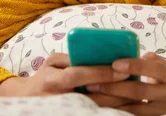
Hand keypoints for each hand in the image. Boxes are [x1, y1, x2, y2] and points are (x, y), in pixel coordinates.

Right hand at [0, 53, 137, 107]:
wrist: (28, 100)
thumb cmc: (44, 76)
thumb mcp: (52, 62)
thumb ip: (72, 57)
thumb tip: (99, 54)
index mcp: (53, 80)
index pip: (80, 75)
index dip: (102, 73)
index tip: (123, 71)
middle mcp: (59, 98)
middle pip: (93, 96)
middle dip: (116, 91)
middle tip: (137, 85)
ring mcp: (67, 111)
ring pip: (97, 109)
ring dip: (118, 104)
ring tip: (136, 96)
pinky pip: (94, 114)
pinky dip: (111, 111)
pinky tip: (125, 106)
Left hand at [86, 52, 165, 114]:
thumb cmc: (163, 80)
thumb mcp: (161, 66)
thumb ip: (147, 60)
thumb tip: (126, 53)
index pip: (155, 69)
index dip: (136, 66)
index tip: (115, 64)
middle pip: (141, 91)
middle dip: (116, 87)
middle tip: (93, 83)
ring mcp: (162, 110)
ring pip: (134, 109)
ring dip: (112, 103)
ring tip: (93, 98)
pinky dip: (117, 113)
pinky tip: (103, 109)